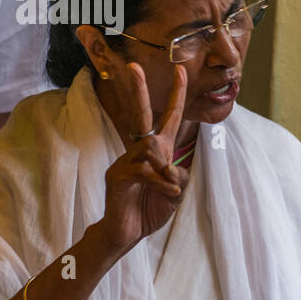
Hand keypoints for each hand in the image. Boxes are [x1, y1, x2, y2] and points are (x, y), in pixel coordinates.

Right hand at [97, 62, 188, 252]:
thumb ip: (179, 175)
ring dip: (164, 167)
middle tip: (134, 66)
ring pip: (150, 146)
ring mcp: (126, 161)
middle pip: (140, 114)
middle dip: (139, 89)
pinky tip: (167, 191)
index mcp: (157, 151)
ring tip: (169, 186)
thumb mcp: (174, 192)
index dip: (177, 95)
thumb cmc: (148, 209)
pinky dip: (161, 183)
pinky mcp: (118, 175)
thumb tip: (172, 166)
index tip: (181, 71)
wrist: (126, 233)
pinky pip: (145, 171)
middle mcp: (140, 150)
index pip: (169, 117)